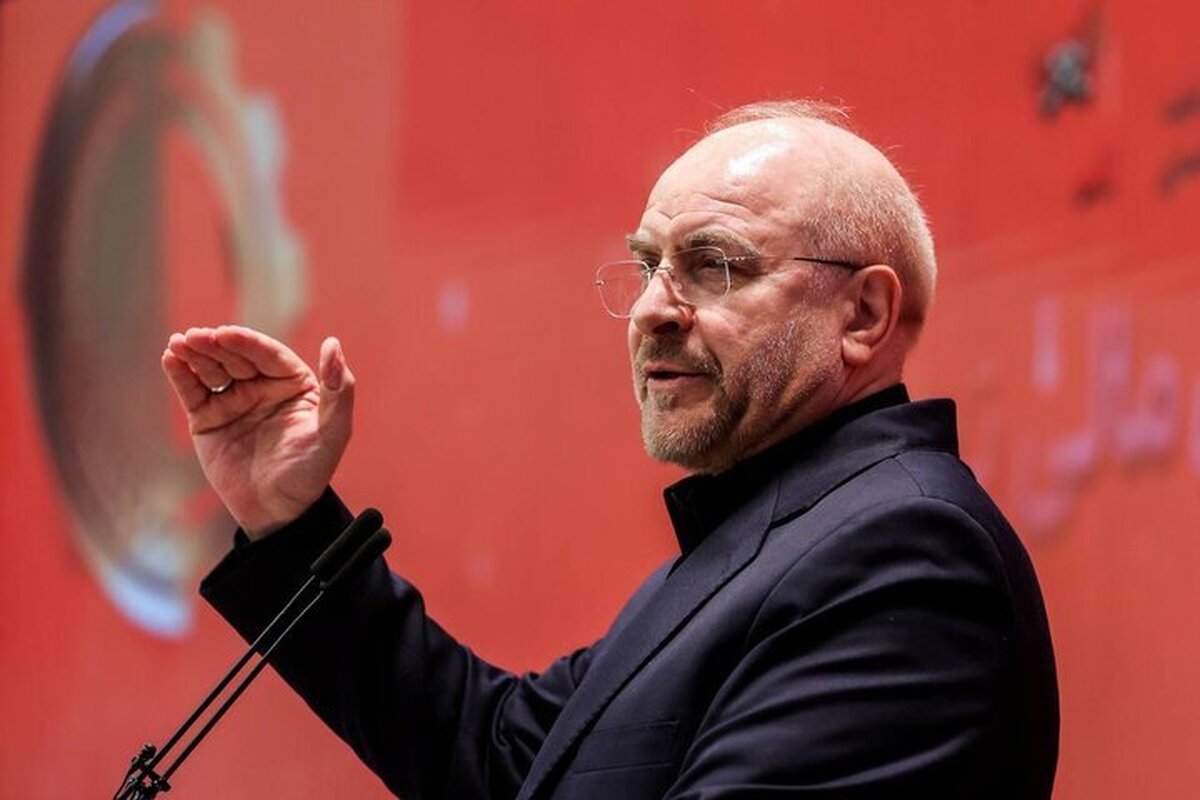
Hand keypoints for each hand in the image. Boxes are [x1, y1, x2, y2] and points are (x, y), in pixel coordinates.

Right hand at [161, 325, 354, 537]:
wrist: (277, 512)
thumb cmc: (309, 472)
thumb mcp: (333, 432)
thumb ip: (338, 390)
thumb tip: (333, 344)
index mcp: (294, 383)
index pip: (268, 355)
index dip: (247, 343)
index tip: (225, 334)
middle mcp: (263, 386)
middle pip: (236, 358)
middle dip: (215, 345)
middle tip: (196, 337)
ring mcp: (234, 401)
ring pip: (212, 370)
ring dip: (195, 354)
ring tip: (179, 343)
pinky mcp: (208, 418)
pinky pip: (193, 391)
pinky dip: (181, 374)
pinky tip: (171, 358)